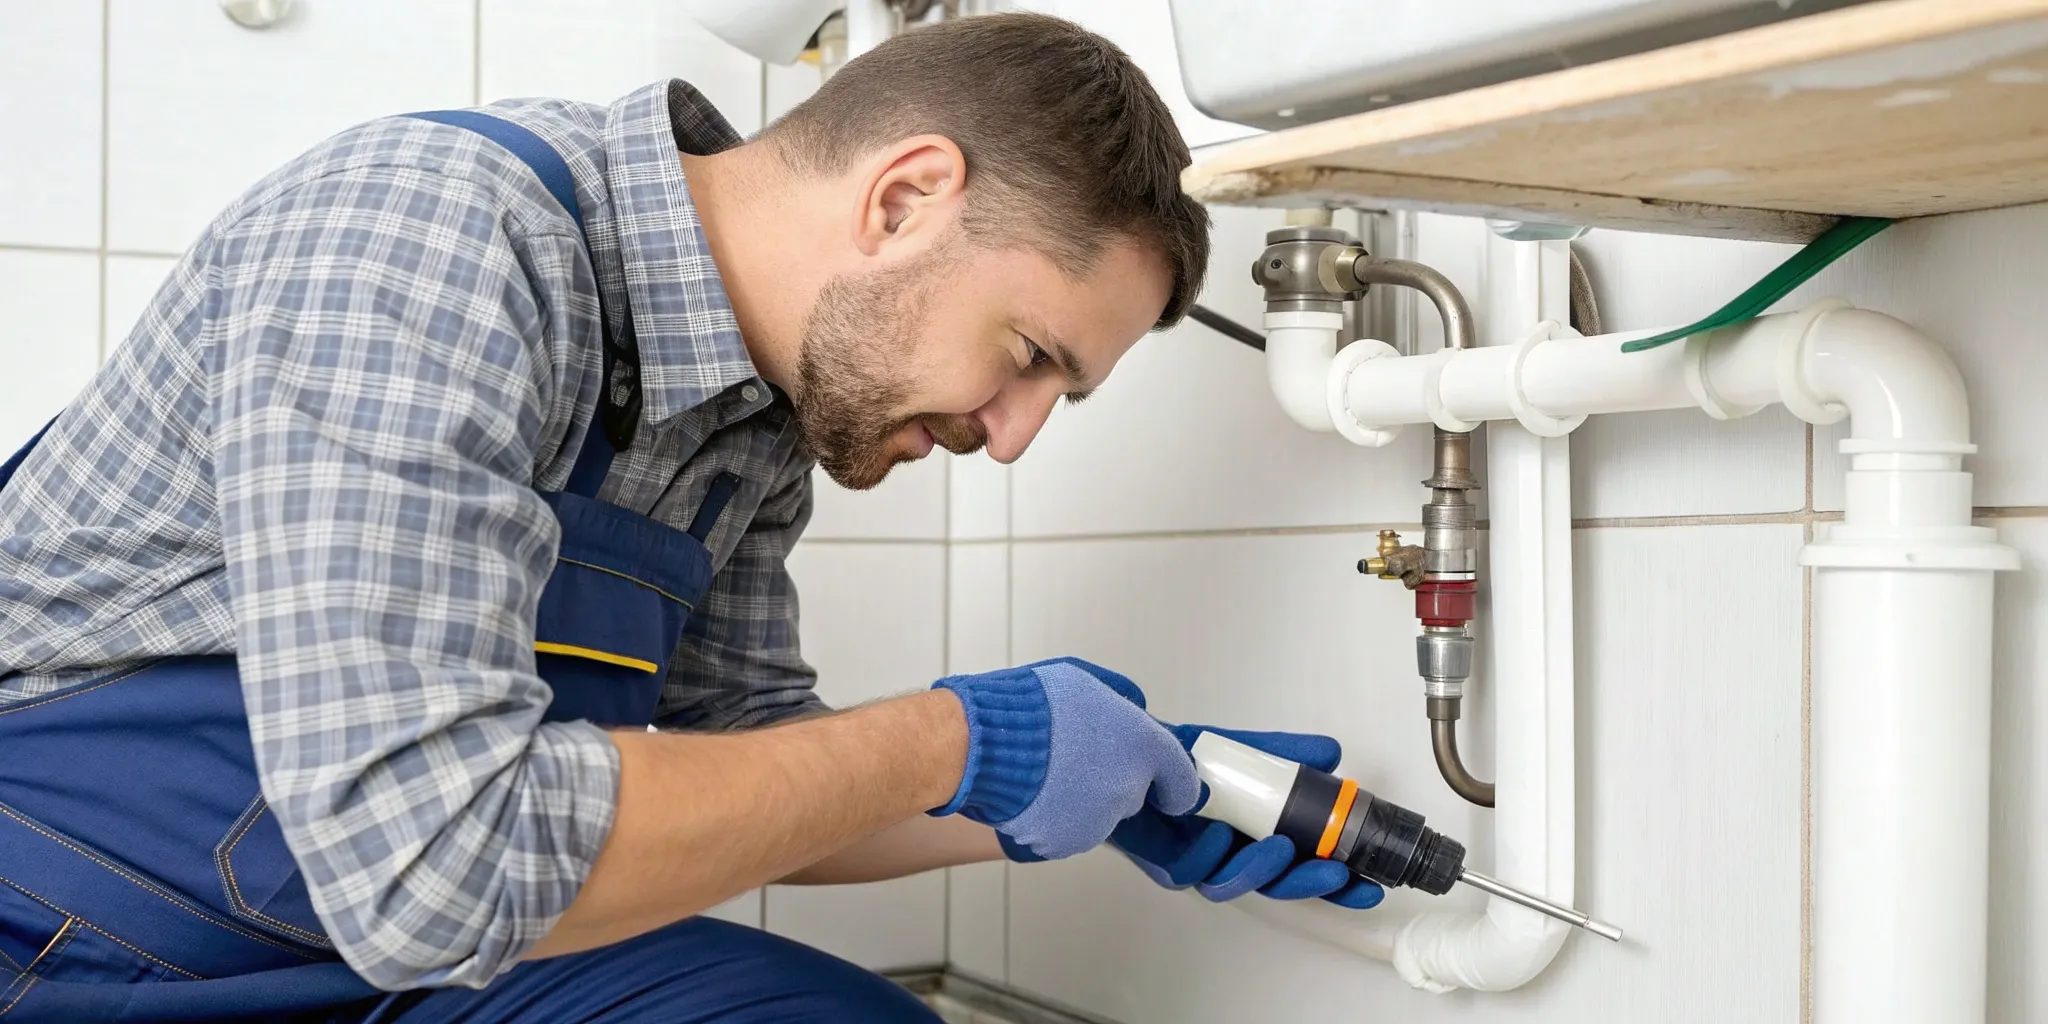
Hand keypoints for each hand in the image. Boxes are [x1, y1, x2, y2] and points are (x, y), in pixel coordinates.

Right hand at [930, 657, 1197, 860]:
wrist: (982, 744)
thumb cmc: (1032, 704)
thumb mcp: (1085, 678)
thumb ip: (1120, 700)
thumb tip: (1134, 712)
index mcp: (1144, 748)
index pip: (1183, 782)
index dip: (1173, 783)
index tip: (1166, 787)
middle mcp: (1128, 791)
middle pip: (1131, 794)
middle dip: (1111, 779)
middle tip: (1076, 755)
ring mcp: (1096, 823)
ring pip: (1097, 815)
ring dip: (1080, 799)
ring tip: (1045, 773)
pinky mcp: (1063, 844)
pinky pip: (1065, 831)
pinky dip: (1052, 816)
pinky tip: (1031, 793)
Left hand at [1104, 726, 1383, 908]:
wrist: (1122, 750)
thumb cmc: (1178, 757)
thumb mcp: (1239, 749)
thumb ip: (1283, 753)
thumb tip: (1331, 753)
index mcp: (1253, 834)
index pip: (1300, 867)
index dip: (1334, 882)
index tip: (1368, 887)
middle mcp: (1228, 854)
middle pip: (1273, 886)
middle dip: (1307, 885)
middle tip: (1334, 873)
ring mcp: (1196, 861)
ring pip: (1232, 884)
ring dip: (1260, 870)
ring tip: (1280, 848)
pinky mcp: (1161, 860)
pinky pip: (1188, 870)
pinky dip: (1207, 854)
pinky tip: (1217, 834)